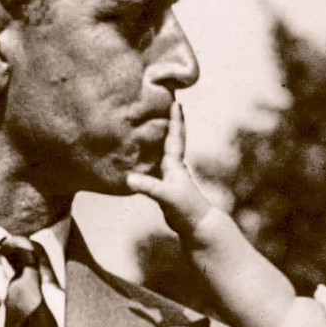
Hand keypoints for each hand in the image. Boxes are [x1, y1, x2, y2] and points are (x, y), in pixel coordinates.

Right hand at [125, 103, 224, 239]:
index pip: (175, 136)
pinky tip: (141, 159)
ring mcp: (170, 177)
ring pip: (163, 153)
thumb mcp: (166, 196)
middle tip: (164, 106)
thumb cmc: (185, 209)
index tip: (176, 100)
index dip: (175, 119)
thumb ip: (148, 187)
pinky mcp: (165, 188)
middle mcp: (173, 167)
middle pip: (170, 139)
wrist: (196, 226)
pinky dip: (149, 159)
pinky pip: (155, 167)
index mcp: (174, 164)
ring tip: (149, 127)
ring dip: (158, 140)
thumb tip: (129, 178)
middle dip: (168, 123)